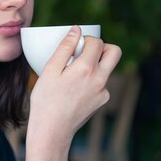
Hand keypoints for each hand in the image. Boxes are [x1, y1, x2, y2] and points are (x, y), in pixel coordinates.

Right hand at [27, 26, 121, 146]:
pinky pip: (101, 83)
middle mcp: (100, 79)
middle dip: (102, 47)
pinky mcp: (102, 101)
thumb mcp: (50, 70)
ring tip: (74, 74)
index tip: (75, 45)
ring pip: (107, 68)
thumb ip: (65, 47)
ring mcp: (103, 91)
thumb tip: (76, 30)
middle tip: (86, 52)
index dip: (85, 39)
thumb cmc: (46, 100)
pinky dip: (91, 80)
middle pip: (114, 52)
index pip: (97, 42)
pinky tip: (75, 90)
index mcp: (86, 68)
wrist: (52, 131)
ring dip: (95, 65)